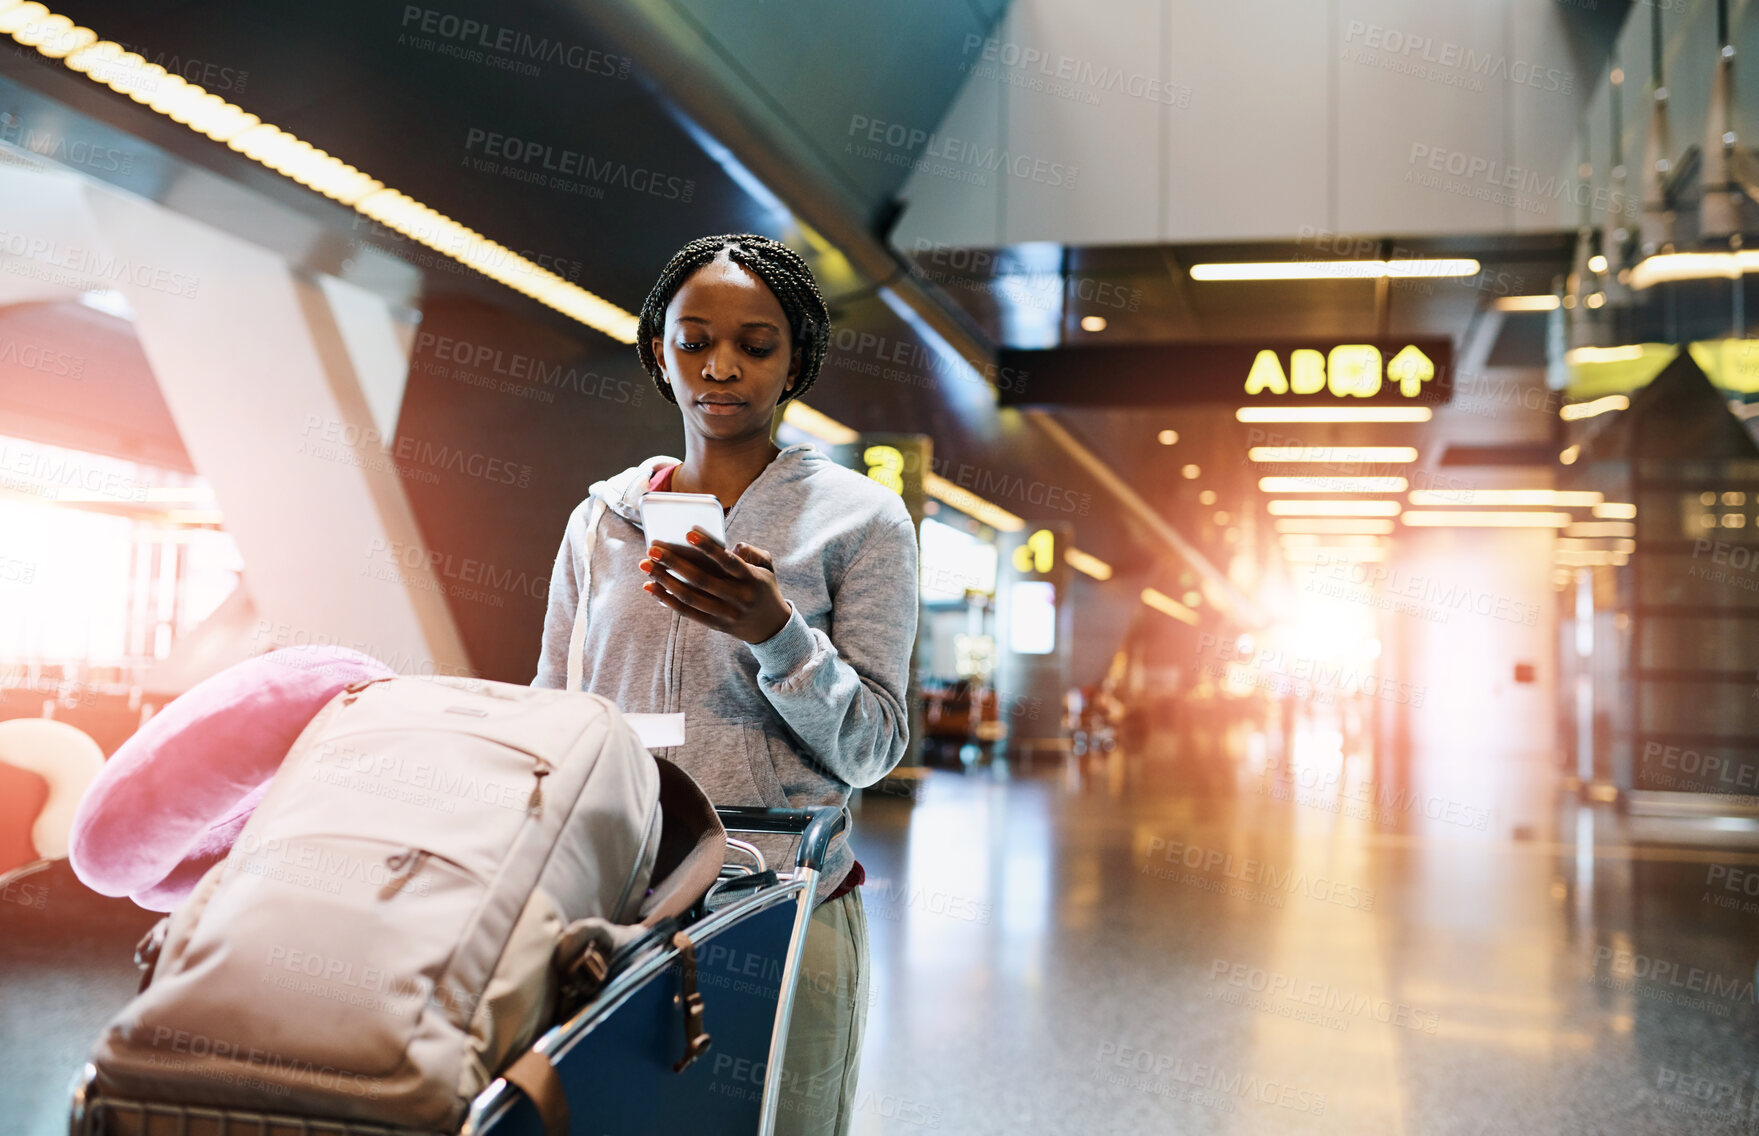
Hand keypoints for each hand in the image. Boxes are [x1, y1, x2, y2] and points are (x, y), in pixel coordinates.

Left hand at [639, 527, 792, 643]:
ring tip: (645, 565)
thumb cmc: (763, 587)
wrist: (772, 627)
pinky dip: (666, 599)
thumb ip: (752, 552)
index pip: (728, 561)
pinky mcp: (715, 624)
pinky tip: (650, 586)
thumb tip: (733, 546)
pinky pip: (687, 612)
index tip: (688, 532)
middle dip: (675, 563)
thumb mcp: (767, 566)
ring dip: (664, 580)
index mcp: (751, 579)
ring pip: (690, 597)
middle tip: (652, 548)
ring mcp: (726, 614)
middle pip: (702, 580)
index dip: (708, 548)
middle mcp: (738, 598)